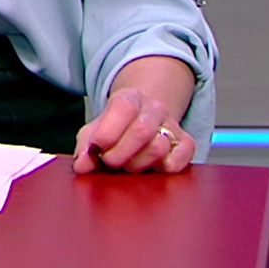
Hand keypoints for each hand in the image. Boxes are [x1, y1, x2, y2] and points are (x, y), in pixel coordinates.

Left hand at [73, 87, 194, 174]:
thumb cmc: (115, 128)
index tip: (97, 148)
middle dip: (121, 153)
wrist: (144, 116)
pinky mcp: (187, 144)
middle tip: (110, 163)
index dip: (109, 130)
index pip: (123, 107)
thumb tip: (81, 166)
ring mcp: (173, 125)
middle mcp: (154, 108)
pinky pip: (178, 161)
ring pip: (159, 147)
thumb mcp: (96, 130)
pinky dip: (162, 169)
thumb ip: (86, 147)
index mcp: (129, 98)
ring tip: (128, 165)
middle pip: (142, 131)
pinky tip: (150, 168)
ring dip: (138, 163)